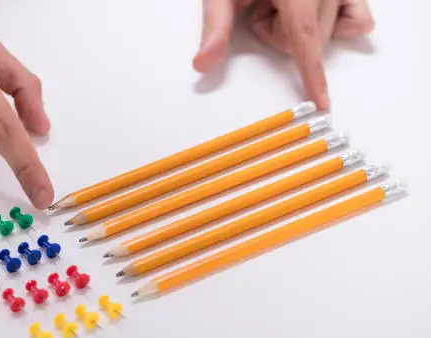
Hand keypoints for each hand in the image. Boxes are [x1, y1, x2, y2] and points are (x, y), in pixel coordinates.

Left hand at [193, 0, 374, 109]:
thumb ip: (215, 26)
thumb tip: (202, 64)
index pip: (304, 36)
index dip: (311, 73)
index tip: (321, 102)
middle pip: (309, 42)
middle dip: (280, 34)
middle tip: (263, 5)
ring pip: (330, 34)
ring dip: (303, 27)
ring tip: (283, 0)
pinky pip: (360, 20)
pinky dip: (335, 24)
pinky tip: (312, 8)